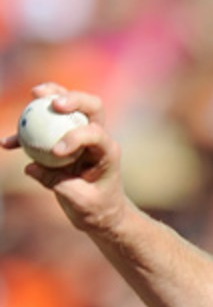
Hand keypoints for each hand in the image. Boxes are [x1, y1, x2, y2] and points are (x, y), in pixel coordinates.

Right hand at [3, 83, 128, 233]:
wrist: (100, 212)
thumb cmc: (98, 208)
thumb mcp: (81, 202)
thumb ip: (58, 183)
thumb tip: (31, 167)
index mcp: (107, 152)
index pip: (96, 133)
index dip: (76, 136)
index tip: (56, 151)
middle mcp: (97, 139)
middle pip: (91, 107)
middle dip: (73, 98)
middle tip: (53, 102)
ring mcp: (81, 137)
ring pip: (70, 109)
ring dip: (52, 97)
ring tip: (35, 93)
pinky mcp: (64, 143)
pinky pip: (45, 131)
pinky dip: (26, 133)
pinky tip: (6, 144)